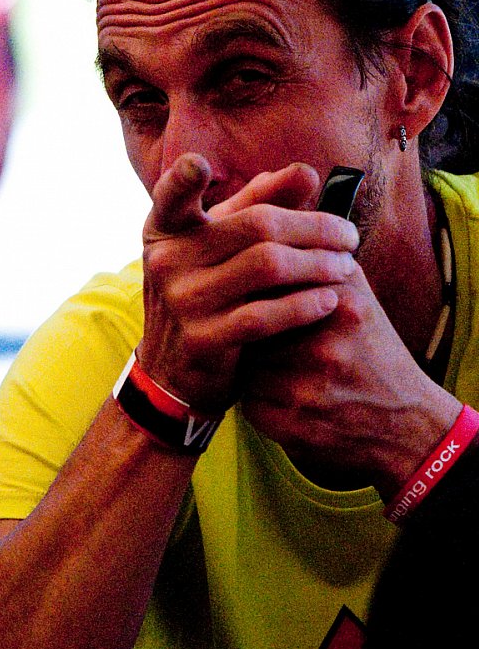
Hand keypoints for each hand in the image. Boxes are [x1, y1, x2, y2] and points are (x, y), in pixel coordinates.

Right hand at [136, 154, 359, 410]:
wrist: (174, 372)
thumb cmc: (206, 294)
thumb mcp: (218, 249)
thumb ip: (257, 207)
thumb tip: (306, 173)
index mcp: (166, 231)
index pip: (170, 197)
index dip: (182, 179)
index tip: (199, 164)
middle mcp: (166, 261)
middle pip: (256, 226)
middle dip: (315, 227)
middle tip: (350, 236)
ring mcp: (181, 301)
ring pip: (267, 267)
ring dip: (319, 264)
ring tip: (347, 267)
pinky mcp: (201, 340)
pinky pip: (265, 315)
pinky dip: (305, 305)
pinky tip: (329, 301)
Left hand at [239, 257, 461, 491]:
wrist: (405, 419)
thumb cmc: (367, 348)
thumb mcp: (354, 294)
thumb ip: (313, 257)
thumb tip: (256, 225)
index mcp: (341, 301)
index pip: (266, 282)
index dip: (256, 292)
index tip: (258, 299)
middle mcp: (327, 342)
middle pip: (248, 322)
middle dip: (252, 330)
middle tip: (268, 339)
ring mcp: (311, 386)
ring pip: (244, 364)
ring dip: (252, 368)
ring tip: (283, 370)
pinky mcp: (296, 423)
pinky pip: (249, 401)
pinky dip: (259, 400)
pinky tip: (284, 398)